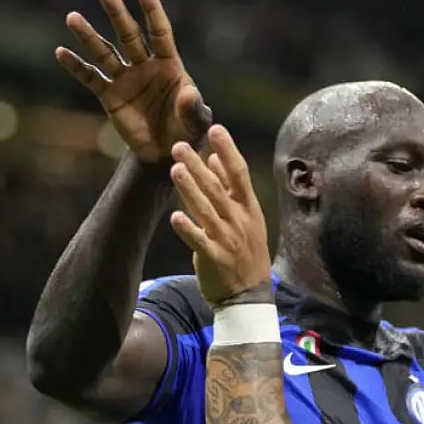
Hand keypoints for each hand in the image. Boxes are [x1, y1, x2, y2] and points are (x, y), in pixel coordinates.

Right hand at [57, 0, 211, 163]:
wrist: (166, 152)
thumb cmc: (187, 131)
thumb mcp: (196, 122)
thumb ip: (194, 108)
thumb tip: (189, 93)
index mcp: (169, 65)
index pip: (159, 32)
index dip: (151, 10)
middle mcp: (145, 66)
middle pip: (129, 34)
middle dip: (117, 13)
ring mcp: (125, 79)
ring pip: (105, 52)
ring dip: (89, 36)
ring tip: (73, 17)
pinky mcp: (110, 96)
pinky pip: (91, 78)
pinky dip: (76, 66)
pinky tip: (61, 52)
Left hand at [168, 125, 270, 304]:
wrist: (248, 295)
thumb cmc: (245, 252)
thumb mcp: (246, 218)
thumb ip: (230, 188)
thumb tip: (216, 157)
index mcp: (248, 208)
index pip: (239, 173)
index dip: (228, 150)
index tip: (215, 128)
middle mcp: (239, 221)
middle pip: (217, 189)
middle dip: (198, 166)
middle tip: (178, 145)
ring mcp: (227, 239)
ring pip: (206, 210)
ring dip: (190, 190)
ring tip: (175, 170)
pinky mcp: (214, 258)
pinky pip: (199, 241)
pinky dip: (187, 229)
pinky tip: (175, 217)